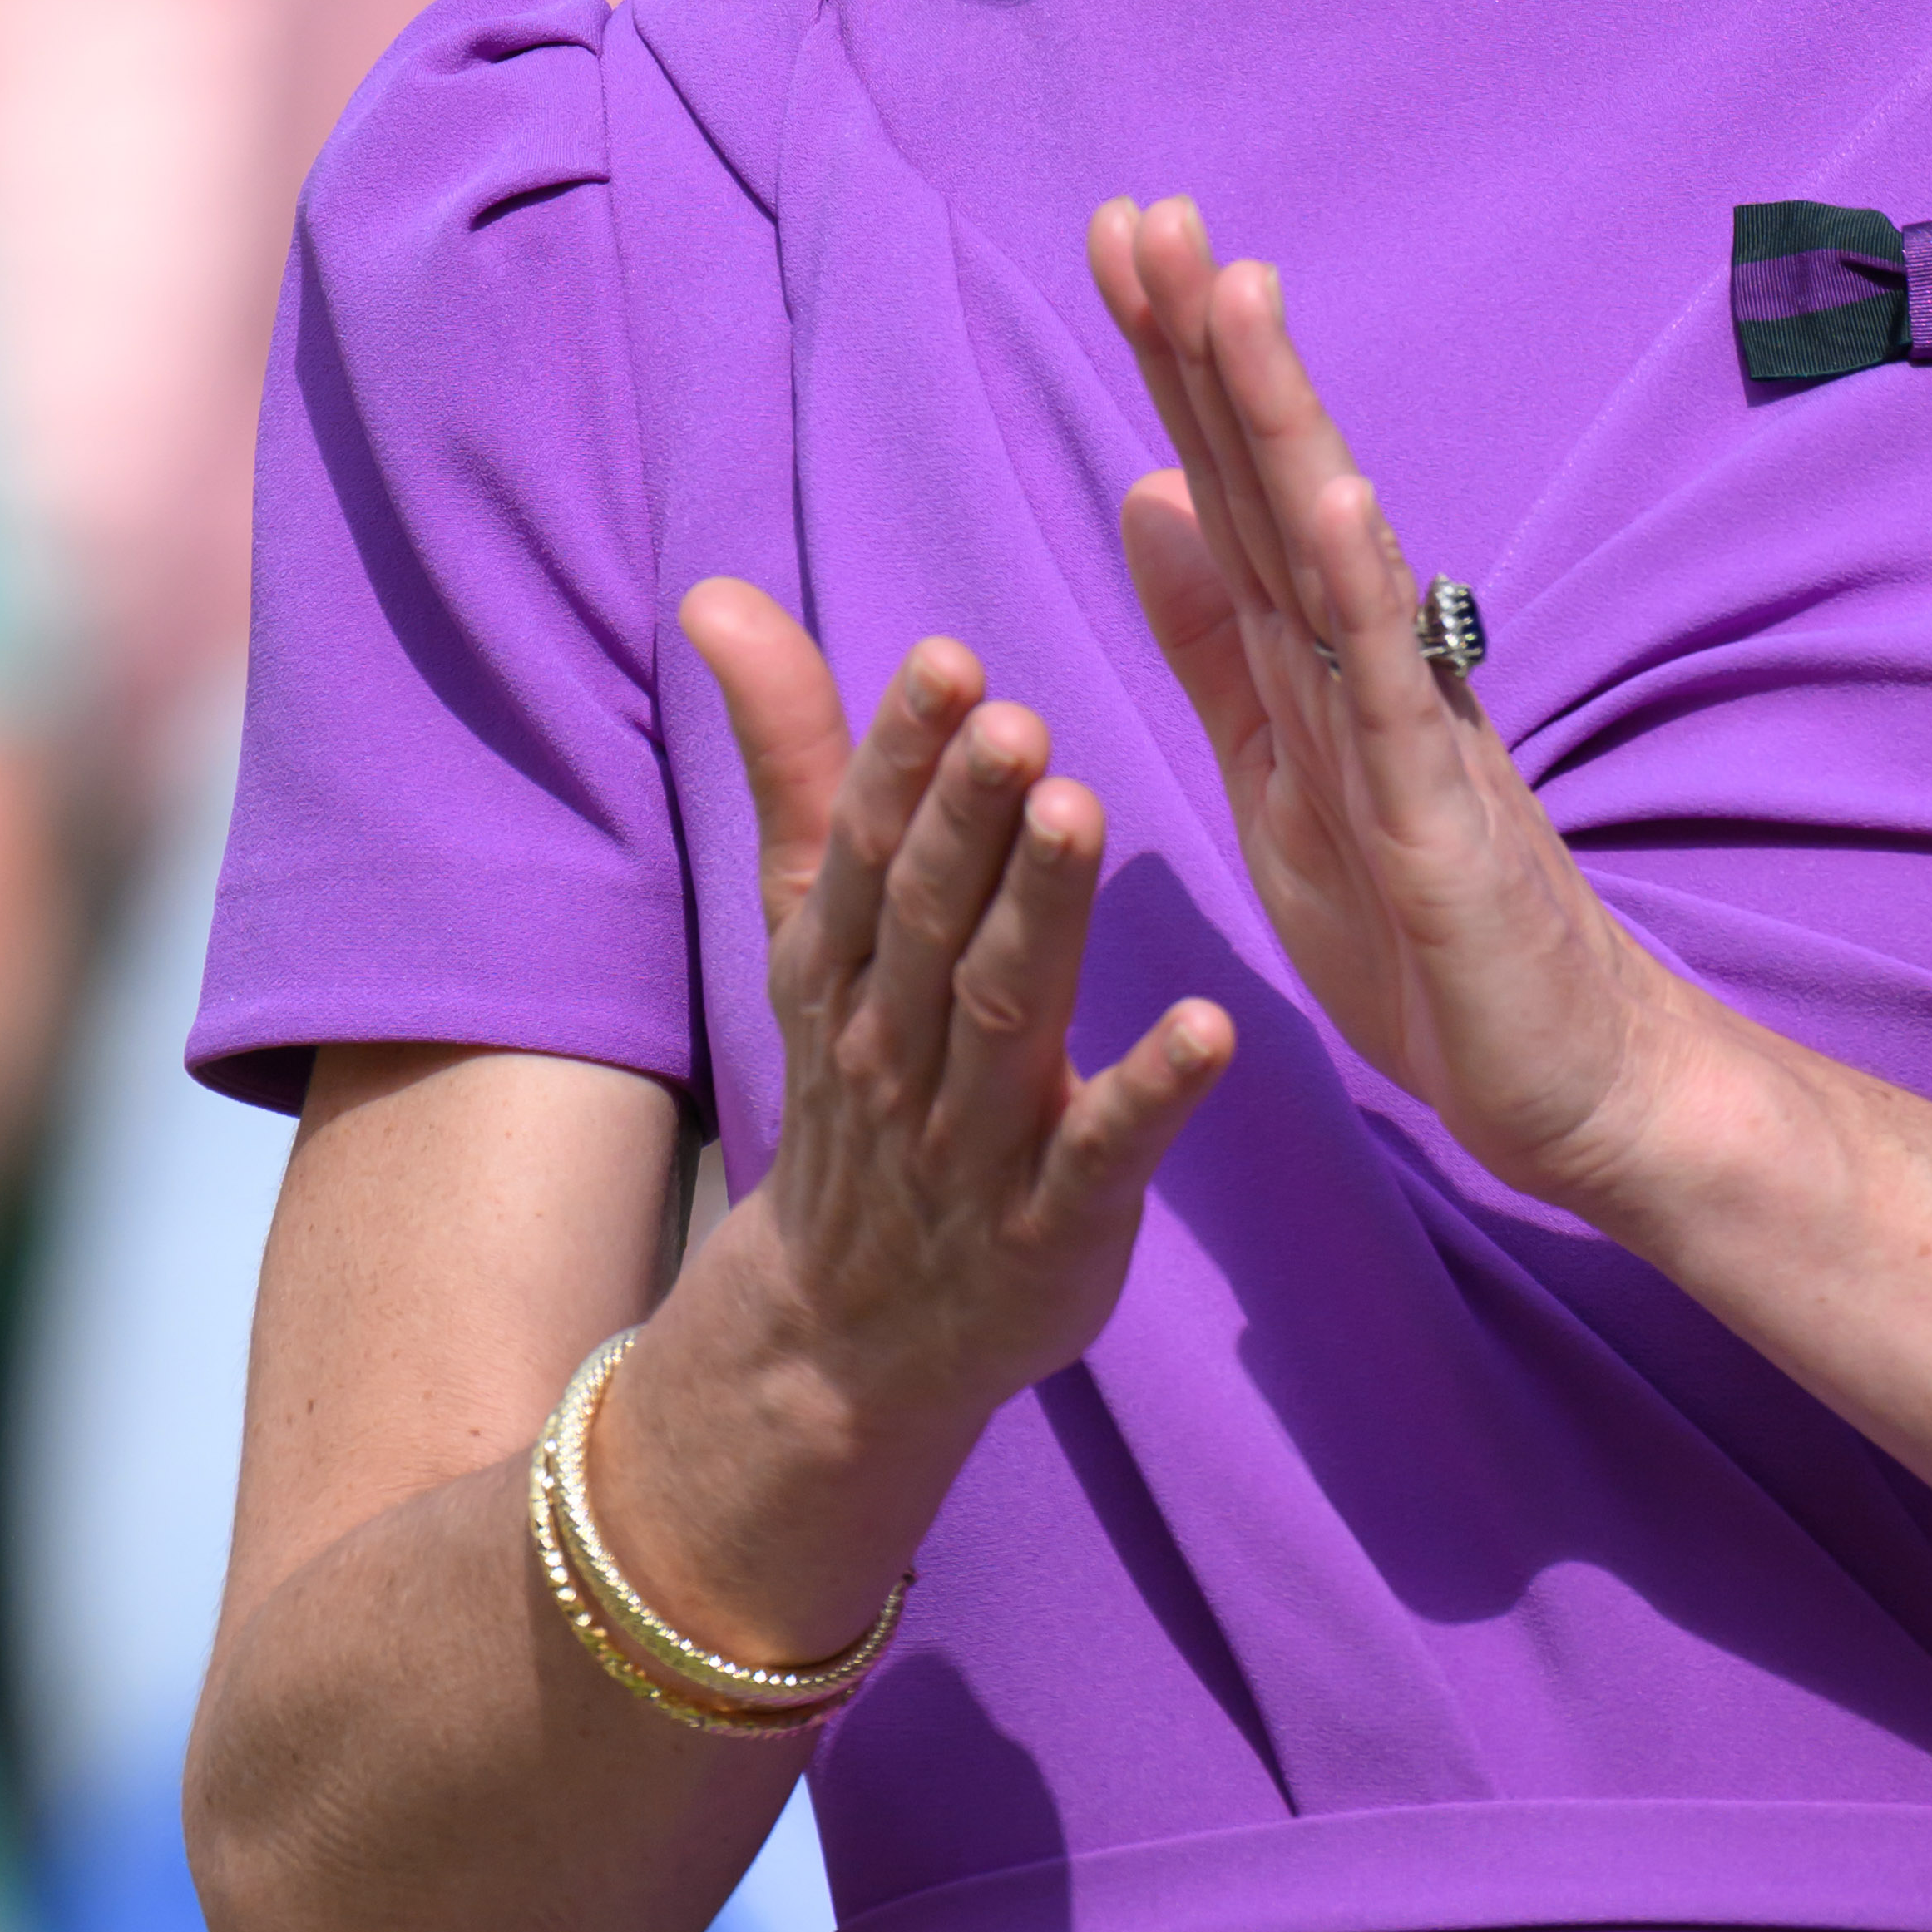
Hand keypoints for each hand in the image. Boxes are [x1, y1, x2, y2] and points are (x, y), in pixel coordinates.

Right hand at [678, 579, 1232, 1443]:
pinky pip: (1101, 1157)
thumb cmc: (857, 1083)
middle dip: (969, 821)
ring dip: (1043, 918)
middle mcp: (895, 1044)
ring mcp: (972, 1142)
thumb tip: (722, 596)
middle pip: (930, 921)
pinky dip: (1150, 1096)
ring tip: (1083, 812)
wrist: (845, 1335)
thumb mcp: (810, 927)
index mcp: (841, 966)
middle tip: (1018, 720)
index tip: (947, 662)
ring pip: (1004, 1016)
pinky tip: (1209, 1030)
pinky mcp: (1050, 1230)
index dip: (899, 758)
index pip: (864, 848)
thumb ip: (794, 761)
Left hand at [1089, 198, 1719, 1219]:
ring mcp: (1413, 728)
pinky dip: (1362, 590)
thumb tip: (1147, 492)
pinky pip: (1396, 689)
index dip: (1173, 366)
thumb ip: (1217, 638)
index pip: (1226, 485)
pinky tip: (1332, 496)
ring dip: (1283, 419)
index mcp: (1311, 657)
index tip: (1119, 239)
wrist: (1568, 1083)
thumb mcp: (1276, 770)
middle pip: (1272, 479)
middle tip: (1147, 213)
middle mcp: (1367, 662)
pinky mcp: (1442, 817)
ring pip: (1333, 548)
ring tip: (1229, 293)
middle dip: (1209, 347)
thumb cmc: (1426, 938)